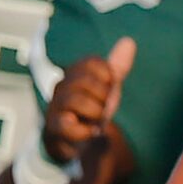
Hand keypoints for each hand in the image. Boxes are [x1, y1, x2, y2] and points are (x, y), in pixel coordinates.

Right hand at [43, 38, 134, 166]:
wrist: (79, 142)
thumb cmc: (91, 110)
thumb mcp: (107, 89)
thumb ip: (117, 67)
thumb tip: (129, 42)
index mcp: (75, 74)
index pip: (92, 62)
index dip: (108, 75)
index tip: (109, 88)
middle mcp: (61, 87)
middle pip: (84, 80)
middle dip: (102, 95)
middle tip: (103, 107)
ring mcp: (55, 107)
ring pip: (75, 100)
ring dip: (95, 112)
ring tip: (97, 121)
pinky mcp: (53, 129)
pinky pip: (66, 124)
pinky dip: (84, 130)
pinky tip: (92, 132)